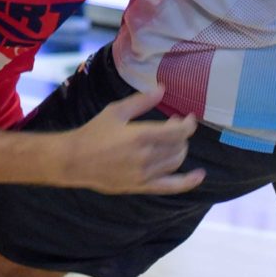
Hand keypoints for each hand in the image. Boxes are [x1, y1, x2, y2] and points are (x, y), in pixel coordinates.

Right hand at [65, 86, 204, 194]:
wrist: (75, 160)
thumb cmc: (94, 132)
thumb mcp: (116, 111)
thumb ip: (141, 101)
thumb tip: (162, 89)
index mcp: (140, 135)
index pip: (178, 131)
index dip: (188, 124)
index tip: (188, 117)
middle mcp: (146, 157)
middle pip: (179, 146)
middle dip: (181, 134)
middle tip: (173, 126)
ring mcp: (145, 174)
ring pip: (176, 162)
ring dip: (180, 150)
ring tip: (174, 142)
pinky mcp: (142, 187)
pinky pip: (171, 186)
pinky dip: (188, 182)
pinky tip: (199, 175)